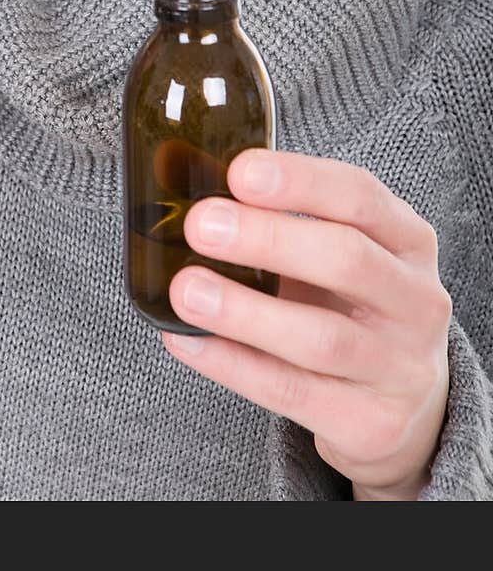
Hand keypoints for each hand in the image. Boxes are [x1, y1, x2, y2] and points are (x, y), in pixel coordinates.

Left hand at [162, 149, 451, 499]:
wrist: (402, 409)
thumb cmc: (349, 307)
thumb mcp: (336, 253)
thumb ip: (278, 219)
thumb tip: (181, 181)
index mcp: (408, 240)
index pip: (360, 196)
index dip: (300, 181)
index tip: (238, 171)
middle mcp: (416, 301)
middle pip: (346, 260)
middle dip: (268, 239)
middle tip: (201, 225)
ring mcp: (401, 368)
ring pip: (321, 337)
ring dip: (245, 311)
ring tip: (185, 290)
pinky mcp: (373, 425)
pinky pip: (291, 393)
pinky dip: (233, 365)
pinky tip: (187, 341)